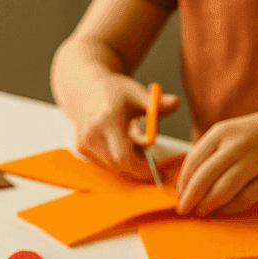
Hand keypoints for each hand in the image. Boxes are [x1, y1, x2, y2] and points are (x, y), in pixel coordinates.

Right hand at [63, 73, 178, 181]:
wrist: (88, 89)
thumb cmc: (118, 93)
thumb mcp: (139, 94)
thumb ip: (157, 103)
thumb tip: (176, 102)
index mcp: (108, 119)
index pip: (125, 156)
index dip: (143, 167)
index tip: (157, 169)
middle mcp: (91, 133)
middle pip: (119, 165)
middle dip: (138, 167)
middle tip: (150, 161)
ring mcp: (83, 142)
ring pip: (113, 165)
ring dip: (128, 161)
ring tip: (131, 141)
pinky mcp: (81, 148)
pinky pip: (105, 163)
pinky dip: (117, 158)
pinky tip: (119, 141)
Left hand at [176, 106, 257, 215]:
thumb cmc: (250, 137)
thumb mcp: (226, 135)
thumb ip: (206, 155)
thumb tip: (185, 187)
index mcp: (222, 132)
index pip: (194, 161)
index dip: (183, 183)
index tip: (179, 197)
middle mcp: (238, 145)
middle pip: (205, 178)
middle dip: (191, 198)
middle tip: (184, 209)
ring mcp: (256, 161)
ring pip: (224, 190)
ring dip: (209, 205)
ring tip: (203, 210)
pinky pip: (245, 199)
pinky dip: (230, 207)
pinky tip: (223, 209)